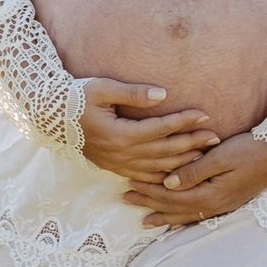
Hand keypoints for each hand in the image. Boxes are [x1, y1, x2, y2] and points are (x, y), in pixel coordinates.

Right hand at [78, 79, 219, 179]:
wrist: (51, 117)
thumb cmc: (76, 98)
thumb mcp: (102, 89)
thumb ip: (134, 94)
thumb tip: (163, 94)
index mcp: (121, 134)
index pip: (160, 128)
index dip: (184, 121)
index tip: (204, 114)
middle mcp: (123, 154)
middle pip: (164, 151)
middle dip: (192, 144)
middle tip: (215, 137)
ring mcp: (119, 164)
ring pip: (158, 168)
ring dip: (183, 162)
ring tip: (204, 155)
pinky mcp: (115, 167)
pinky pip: (145, 177)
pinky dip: (164, 177)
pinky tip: (178, 175)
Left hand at [123, 130, 266, 226]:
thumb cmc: (250, 150)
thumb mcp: (221, 156)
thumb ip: (195, 170)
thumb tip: (168, 182)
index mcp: (211, 194)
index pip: (172, 195)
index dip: (149, 191)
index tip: (128, 185)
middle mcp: (215, 205)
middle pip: (175, 207)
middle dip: (150, 203)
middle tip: (126, 199)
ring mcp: (221, 205)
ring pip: (186, 214)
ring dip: (163, 214)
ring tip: (144, 220)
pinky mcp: (226, 201)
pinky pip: (198, 214)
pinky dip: (182, 217)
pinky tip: (174, 220)